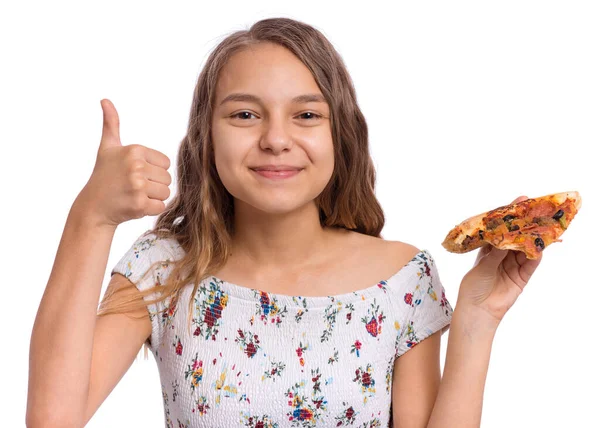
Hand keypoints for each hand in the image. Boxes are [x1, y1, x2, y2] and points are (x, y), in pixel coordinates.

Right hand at [74, 99, 172, 227]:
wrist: (93, 207)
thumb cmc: (104, 176)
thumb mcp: (107, 148)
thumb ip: (111, 124)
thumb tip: (105, 100)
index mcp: (134, 150)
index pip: (165, 163)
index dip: (153, 171)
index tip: (134, 173)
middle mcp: (136, 166)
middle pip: (167, 178)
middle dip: (154, 185)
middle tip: (133, 187)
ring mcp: (137, 186)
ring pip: (166, 193)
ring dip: (153, 198)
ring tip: (133, 195)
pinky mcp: (139, 204)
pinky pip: (161, 206)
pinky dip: (150, 210)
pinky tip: (134, 206)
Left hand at [456, 196, 542, 323]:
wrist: (478, 310)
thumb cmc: (473, 286)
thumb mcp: (483, 265)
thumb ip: (496, 252)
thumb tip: (505, 236)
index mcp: (488, 250)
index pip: (501, 230)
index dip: (509, 217)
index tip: (520, 202)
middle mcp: (501, 256)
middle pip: (516, 237)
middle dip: (525, 224)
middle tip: (535, 209)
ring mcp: (512, 266)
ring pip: (525, 249)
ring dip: (533, 238)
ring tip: (540, 225)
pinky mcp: (521, 277)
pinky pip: (531, 264)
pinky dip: (536, 255)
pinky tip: (540, 247)